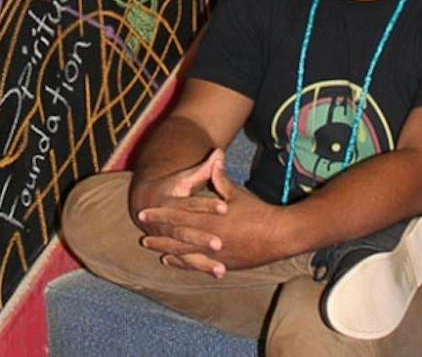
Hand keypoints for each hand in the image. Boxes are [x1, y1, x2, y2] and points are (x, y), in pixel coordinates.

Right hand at [130, 149, 229, 274]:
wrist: (144, 202)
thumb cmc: (171, 187)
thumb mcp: (185, 177)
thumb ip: (204, 168)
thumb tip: (219, 151)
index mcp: (171, 200)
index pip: (191, 203)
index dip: (208, 205)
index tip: (225, 207)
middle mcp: (167, 221)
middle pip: (186, 230)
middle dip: (201, 238)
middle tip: (219, 243)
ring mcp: (167, 238)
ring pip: (185, 250)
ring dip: (202, 260)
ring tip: (221, 268)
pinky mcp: (171, 249)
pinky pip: (186, 261)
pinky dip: (200, 267)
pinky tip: (218, 272)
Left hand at [140, 152, 287, 274]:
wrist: (278, 235)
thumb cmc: (257, 212)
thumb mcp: (236, 193)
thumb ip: (220, 178)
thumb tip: (215, 156)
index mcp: (210, 219)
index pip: (178, 216)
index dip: (160, 215)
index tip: (143, 214)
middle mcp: (209, 238)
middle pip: (178, 239)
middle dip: (159, 238)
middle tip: (143, 239)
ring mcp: (216, 254)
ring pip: (186, 255)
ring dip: (168, 253)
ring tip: (155, 253)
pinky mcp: (223, 264)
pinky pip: (198, 265)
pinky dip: (184, 264)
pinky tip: (173, 263)